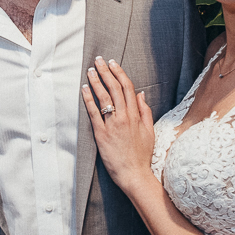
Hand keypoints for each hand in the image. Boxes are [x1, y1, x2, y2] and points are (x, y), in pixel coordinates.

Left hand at [81, 56, 157, 195]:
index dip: (119, 73)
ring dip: (96, 81)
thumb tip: (141, 94)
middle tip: (99, 60)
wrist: (134, 174)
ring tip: (90, 70)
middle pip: (114, 88)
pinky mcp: (101, 134)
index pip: (127, 88)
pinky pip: (94, 113)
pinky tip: (84, 89)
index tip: (113, 63)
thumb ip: (145, 112)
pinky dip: (89, 99)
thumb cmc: (142, 154)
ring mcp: (112, 125)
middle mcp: (124, 117)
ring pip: (104, 97)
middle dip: (106, 72)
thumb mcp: (149, 131)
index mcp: (136, 115)